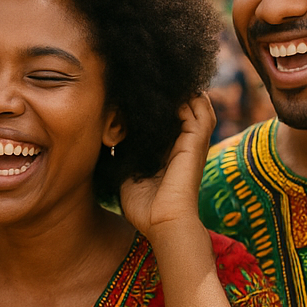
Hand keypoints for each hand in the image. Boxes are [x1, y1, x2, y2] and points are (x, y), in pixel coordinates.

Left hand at [118, 94, 215, 241]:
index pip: (170, 117)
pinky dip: (187, 100)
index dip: (157, 104)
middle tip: (150, 84)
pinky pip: (199, 113)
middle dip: (172, 94)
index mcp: (170, 150)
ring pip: (199, 105)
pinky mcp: (196, 143)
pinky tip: (167, 96)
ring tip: (162, 85)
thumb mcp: (127, 170)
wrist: (162, 222)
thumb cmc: (143, 205)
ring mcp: (193, 143)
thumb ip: (123, 151)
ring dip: (184, 93)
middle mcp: (185, 144)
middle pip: (188, 107)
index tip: (137, 91)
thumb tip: (106, 133)